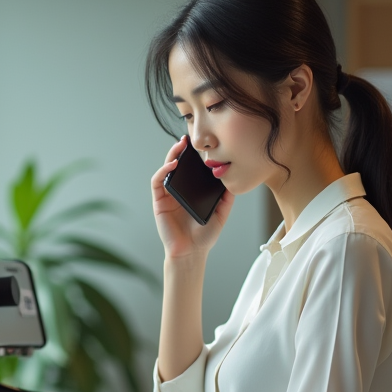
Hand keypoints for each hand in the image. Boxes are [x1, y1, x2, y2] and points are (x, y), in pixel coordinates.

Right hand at [151, 136, 235, 260]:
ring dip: (171, 156)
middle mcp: (178, 191)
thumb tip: (233, 179)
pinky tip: (172, 165)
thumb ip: (226, 197)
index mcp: (191, 192)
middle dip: (180, 150)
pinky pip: (157, 182)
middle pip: (176, 165)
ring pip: (166, 170)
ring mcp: (167, 196)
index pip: (190, 169)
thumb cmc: (204, 236)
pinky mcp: (158, 202)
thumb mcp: (221, 213)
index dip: (192, 156)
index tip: (200, 144)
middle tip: (187, 139)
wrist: (192, 253)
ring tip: (180, 146)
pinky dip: (163, 171)